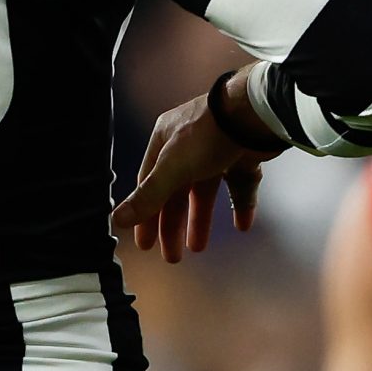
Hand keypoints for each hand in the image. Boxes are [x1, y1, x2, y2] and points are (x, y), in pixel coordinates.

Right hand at [114, 88, 269, 261]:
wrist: (255, 114)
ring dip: (202, 220)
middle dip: (173, 225)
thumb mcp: (172, 167)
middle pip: (176, 192)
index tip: (145, 244)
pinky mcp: (244, 155)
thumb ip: (148, 196)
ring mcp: (218, 150)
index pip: (149, 184)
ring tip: (198, 248)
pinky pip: (240, 185)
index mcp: (165, 142)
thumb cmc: (207, 135)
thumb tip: (116, 220)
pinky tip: (242, 226)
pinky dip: (241, 206)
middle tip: (172, 256)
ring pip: (206, 191)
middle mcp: (189, 145)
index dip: (146, 215)